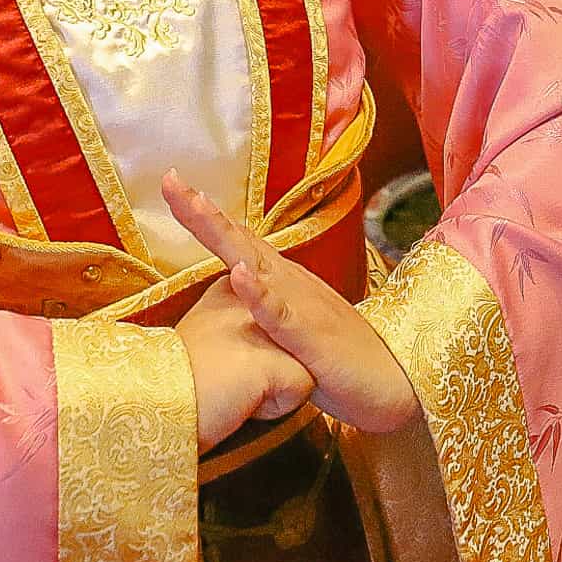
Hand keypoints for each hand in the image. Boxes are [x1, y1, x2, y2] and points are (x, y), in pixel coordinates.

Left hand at [163, 169, 418, 434]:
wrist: (391, 382)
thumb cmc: (337, 358)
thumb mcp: (290, 329)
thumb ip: (263, 309)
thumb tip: (233, 295)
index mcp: (280, 280)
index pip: (236, 240)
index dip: (203, 214)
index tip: (172, 184)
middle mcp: (287, 281)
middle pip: (240, 239)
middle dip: (202, 211)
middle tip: (170, 180)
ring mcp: (299, 304)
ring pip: (255, 264)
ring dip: (225, 236)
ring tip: (197, 207)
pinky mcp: (310, 335)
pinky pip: (280, 313)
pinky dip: (259, 293)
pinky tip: (240, 275)